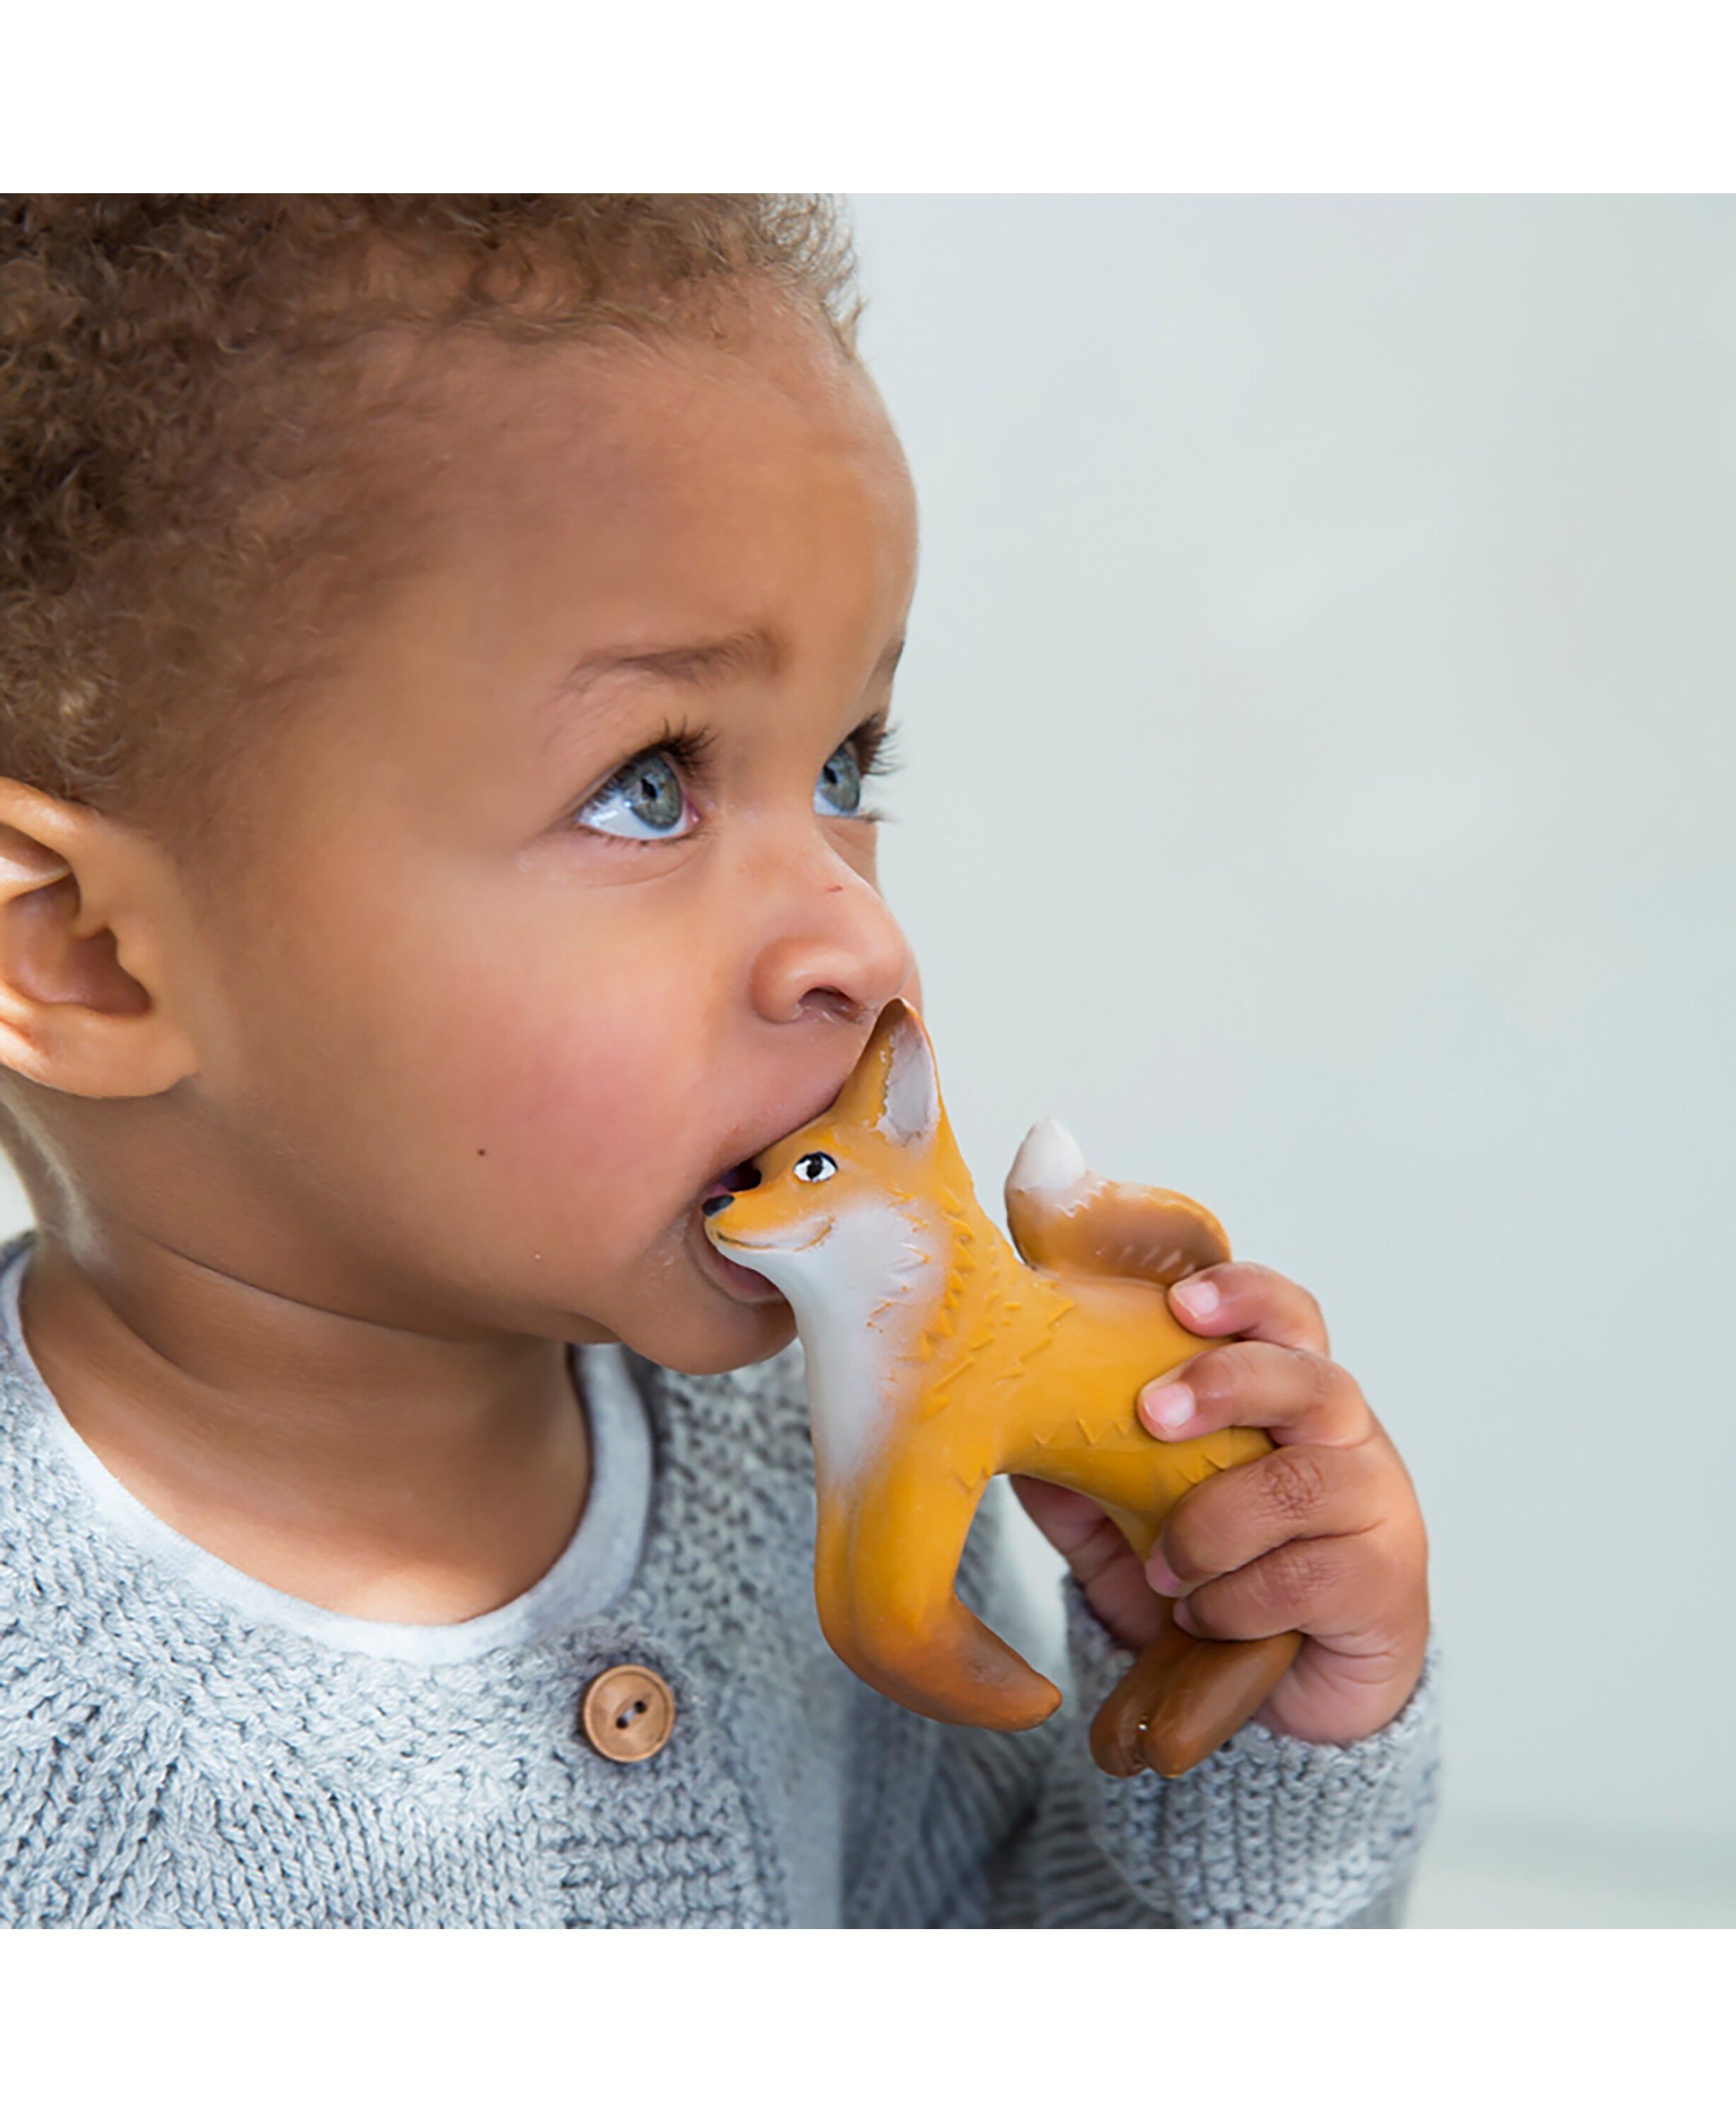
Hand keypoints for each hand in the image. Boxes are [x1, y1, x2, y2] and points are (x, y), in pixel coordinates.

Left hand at [1009, 1260, 1429, 1746]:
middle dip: (1225, 1383)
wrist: (1295, 1693)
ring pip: (1305, 1481)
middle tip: (1152, 1413)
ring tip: (1162, 1568)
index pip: (1283, 1315)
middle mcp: (1341, 1433)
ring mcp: (1374, 1503)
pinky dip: (1238, 1598)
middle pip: (1308, 1377)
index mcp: (1284, 1393)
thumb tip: (1004, 1432)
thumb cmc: (1218, 1576)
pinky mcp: (1384, 1581)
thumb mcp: (1133, 1524)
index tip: (1180, 1300)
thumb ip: (1083, 1476)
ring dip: (1214, 1523)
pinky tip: (1202, 1617)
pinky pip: (1309, 1575)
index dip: (1241, 1294)